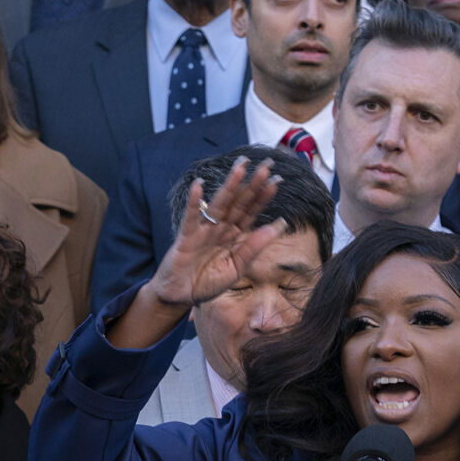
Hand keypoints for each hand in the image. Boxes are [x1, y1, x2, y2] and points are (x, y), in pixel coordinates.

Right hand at [148, 158, 286, 308]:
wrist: (180, 296)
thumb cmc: (207, 282)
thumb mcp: (237, 268)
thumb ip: (254, 247)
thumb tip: (279, 225)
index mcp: (235, 235)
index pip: (252, 211)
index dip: (264, 196)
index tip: (278, 179)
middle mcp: (221, 228)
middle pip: (239, 202)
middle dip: (253, 183)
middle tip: (267, 164)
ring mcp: (204, 230)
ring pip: (220, 204)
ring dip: (230, 185)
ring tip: (241, 167)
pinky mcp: (187, 237)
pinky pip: (191, 217)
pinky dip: (194, 202)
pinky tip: (199, 185)